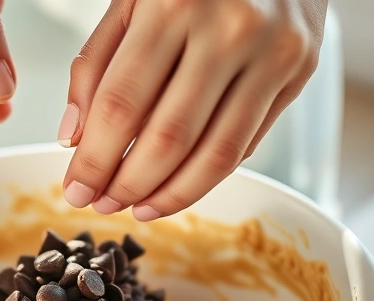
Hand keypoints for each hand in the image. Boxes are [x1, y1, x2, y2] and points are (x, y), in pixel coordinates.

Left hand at [58, 0, 325, 219]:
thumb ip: (96, 64)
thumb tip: (73, 138)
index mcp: (175, 5)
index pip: (122, 106)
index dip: (94, 160)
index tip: (74, 189)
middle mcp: (230, 30)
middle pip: (168, 139)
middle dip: (127, 185)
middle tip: (102, 204)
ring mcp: (273, 53)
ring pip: (215, 154)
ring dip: (170, 195)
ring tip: (138, 207)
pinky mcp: (300, 71)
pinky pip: (247, 142)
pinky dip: (208, 175)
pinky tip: (178, 186)